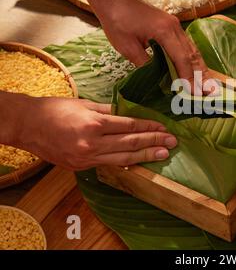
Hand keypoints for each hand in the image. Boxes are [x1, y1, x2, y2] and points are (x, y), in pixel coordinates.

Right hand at [15, 97, 176, 170]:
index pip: (129, 126)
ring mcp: (86, 158)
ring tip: (163, 154)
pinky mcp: (82, 167)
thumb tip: (130, 114)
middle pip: (130, 144)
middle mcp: (92, 143)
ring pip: (123, 158)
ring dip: (145, 156)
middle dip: (154, 142)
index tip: (164, 127)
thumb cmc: (55, 110)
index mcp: (94, 123)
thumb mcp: (84, 104)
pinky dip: (126, 163)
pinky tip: (139, 161)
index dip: (149, 127)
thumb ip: (109, 111)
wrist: (27, 126)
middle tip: (172, 142)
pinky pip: (109, 164)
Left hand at [94, 0, 209, 90]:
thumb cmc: (117, 20)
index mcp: (164, 31)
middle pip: (192, 54)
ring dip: (199, 68)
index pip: (181, 58)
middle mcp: (175, 27)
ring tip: (207, 85)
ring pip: (192, 50)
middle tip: (208, 93)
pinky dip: (192, 60)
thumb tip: (157, 80)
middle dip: (200, 75)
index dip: (188, 77)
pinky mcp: (172, 26)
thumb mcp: (126, 46)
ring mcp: (175, 25)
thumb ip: (144, 63)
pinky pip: (186, 45)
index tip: (192, 93)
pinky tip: (196, 70)